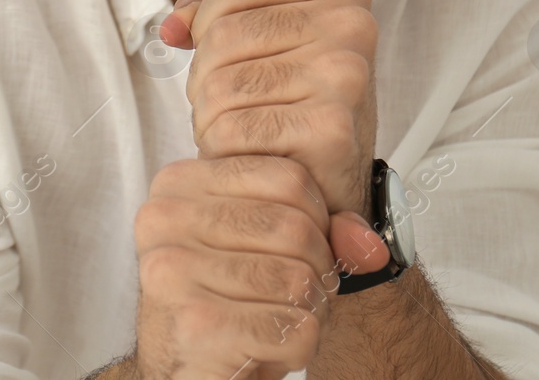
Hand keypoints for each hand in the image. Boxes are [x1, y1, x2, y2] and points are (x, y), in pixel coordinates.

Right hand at [133, 154, 389, 377]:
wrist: (185, 368)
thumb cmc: (225, 299)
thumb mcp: (264, 245)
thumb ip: (322, 229)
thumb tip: (372, 248)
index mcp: (178, 183)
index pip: (288, 177)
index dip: (317, 221)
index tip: (296, 252)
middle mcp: (166, 218)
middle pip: (296, 229)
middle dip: (315, 272)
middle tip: (291, 297)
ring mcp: (174, 269)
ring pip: (299, 281)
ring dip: (307, 313)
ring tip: (276, 322)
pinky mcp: (195, 323)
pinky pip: (293, 328)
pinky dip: (298, 347)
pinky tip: (266, 348)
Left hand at [162, 0, 377, 215]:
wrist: (333, 186)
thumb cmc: (298, 107)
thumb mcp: (269, 45)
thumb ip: (215, 17)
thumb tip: (171, 27)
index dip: (210, 18)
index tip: (223, 52)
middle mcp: (351, 28)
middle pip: (223, 35)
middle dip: (206, 77)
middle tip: (234, 107)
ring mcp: (343, 77)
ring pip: (218, 84)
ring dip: (209, 118)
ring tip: (243, 134)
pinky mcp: (330, 130)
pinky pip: (231, 129)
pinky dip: (222, 150)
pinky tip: (250, 157)